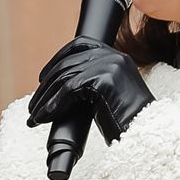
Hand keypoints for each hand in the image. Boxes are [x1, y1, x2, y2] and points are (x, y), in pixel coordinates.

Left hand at [26, 40, 152, 145]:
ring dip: (44, 100)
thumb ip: (91, 83)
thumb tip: (60, 86)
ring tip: (34, 117)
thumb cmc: (127, 121)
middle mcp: (113, 55)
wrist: (146, 134)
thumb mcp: (108, 94)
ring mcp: (110, 65)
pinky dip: (53, 105)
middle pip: (67, 63)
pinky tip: (44, 118)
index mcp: (115, 55)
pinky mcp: (105, 79)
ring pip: (64, 78)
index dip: (56, 59)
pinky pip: (68, 90)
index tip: (42, 78)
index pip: (79, 45)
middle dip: (45, 87)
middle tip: (33, 107)